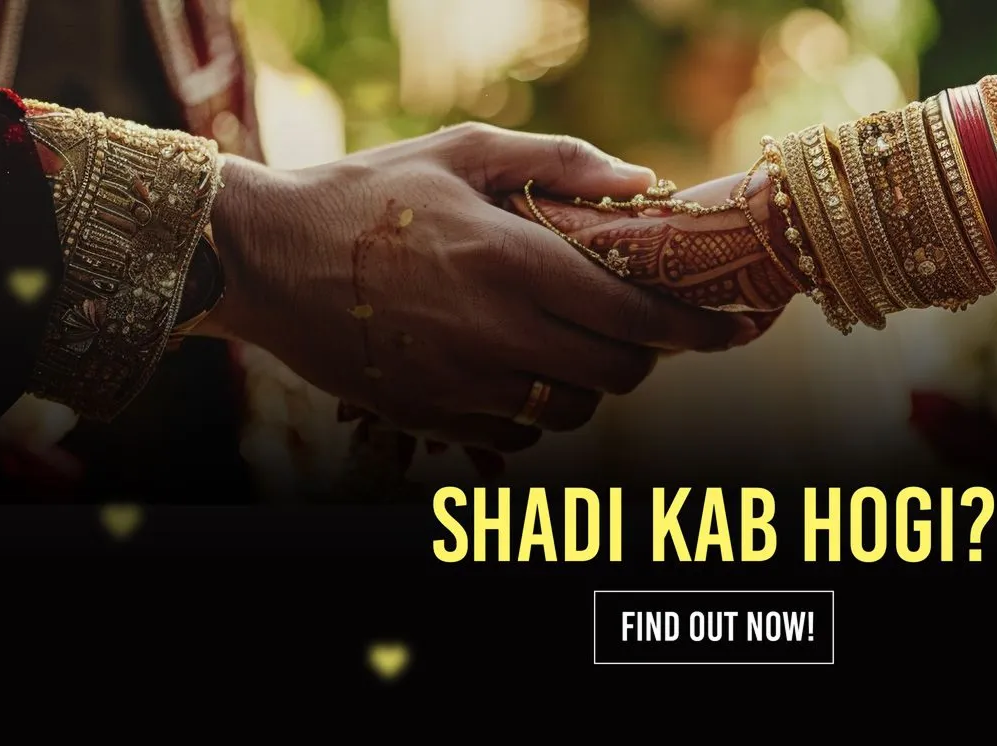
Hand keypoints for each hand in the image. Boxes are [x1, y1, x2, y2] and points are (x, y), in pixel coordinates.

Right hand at [198, 123, 755, 452]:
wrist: (265, 257)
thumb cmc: (368, 193)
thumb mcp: (461, 152)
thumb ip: (558, 162)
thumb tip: (645, 182)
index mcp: (512, 259)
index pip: (636, 315)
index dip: (696, 330)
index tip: (731, 330)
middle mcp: (496, 329)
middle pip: (617, 373)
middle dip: (645, 356)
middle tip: (638, 330)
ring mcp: (463, 380)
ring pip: (571, 411)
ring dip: (590, 386)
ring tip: (573, 348)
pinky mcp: (431, 414)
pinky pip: (518, 433)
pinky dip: (535, 412)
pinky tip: (518, 372)